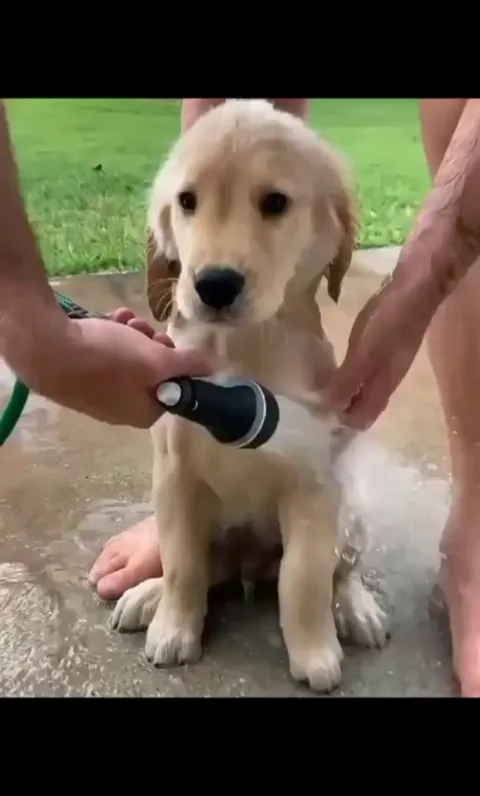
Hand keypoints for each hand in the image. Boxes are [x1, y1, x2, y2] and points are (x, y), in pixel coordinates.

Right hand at [21, 309, 214, 428]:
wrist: (47, 351)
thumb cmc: (109, 360)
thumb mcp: (158, 361)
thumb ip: (189, 365)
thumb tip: (219, 370)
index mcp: (144, 414)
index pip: (175, 388)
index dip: (174, 361)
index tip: (166, 342)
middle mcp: (122, 409)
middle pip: (152, 371)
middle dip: (150, 343)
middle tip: (141, 329)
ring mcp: (98, 393)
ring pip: (129, 357)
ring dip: (131, 334)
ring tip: (121, 320)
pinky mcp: (79, 376)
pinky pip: (104, 353)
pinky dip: (109, 334)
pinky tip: (105, 319)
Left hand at [323, 275, 435, 429]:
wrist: (417, 286)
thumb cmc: (389, 321)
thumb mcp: (363, 354)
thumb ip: (348, 382)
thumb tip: (329, 410)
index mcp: (383, 386)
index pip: (362, 419)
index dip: (339, 419)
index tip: (313, 410)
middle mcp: (388, 379)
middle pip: (363, 405)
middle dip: (339, 406)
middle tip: (310, 396)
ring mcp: (389, 360)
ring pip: (364, 386)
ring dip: (343, 388)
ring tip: (317, 381)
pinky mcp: (387, 343)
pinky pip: (365, 368)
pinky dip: (349, 370)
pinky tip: (336, 360)